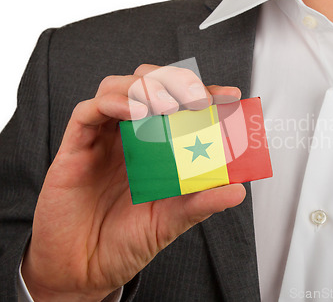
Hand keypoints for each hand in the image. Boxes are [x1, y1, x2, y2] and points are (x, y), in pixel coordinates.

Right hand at [21, 64, 245, 300]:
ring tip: (167, 106)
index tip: (230, 96)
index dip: (205, 94)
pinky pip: (87, 111)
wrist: (85, 270)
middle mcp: (129, 136)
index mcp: (155, 146)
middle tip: (198, 99)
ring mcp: (102, 139)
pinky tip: (134, 112)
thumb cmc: (125, 241)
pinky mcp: (75, 148)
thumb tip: (238, 190)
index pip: (180, 105)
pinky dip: (112, 102)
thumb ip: (201, 203)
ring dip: (145, 87)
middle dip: (175, 81)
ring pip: (117, 87)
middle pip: (148, 84)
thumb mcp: (171, 221)